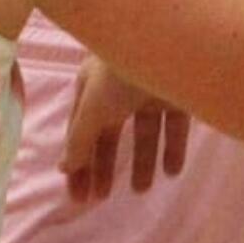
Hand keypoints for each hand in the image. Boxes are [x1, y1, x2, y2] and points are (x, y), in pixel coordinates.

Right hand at [61, 57, 189, 202]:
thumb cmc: (119, 74)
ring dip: (143, 161)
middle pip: (111, 132)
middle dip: (105, 165)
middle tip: (102, 198)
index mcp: (93, 83)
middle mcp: (121, 86)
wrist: (166, 44)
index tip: (79, 198)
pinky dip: (173, 148)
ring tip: (142, 190)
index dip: (79, 162)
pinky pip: (175, 125)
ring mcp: (151, 88)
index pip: (82, 129)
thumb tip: (64, 168)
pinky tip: (172, 171)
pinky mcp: (179, 92)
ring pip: (145, 130)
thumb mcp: (91, 107)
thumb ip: (79, 140)